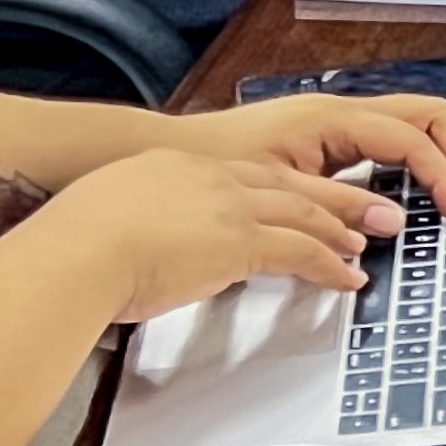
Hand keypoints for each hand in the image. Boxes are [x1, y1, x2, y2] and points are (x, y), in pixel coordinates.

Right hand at [23, 149, 400, 319]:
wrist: (79, 251)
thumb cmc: (78, 242)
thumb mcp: (113, 211)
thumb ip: (144, 217)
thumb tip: (146, 241)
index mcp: (183, 167)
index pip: (250, 173)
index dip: (283, 186)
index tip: (304, 194)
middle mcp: (216, 178)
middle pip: (290, 184)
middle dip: (334, 198)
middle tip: (366, 208)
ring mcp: (233, 208)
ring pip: (305, 213)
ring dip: (342, 228)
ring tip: (365, 241)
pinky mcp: (242, 242)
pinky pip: (301, 253)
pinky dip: (330, 265)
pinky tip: (347, 277)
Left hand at [167, 92, 445, 223]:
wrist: (173, 154)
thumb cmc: (218, 164)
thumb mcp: (279, 192)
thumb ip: (339, 207)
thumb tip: (392, 222)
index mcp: (337, 118)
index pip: (414, 137)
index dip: (444, 174)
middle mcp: (345, 111)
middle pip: (429, 115)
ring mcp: (339, 122)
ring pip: (414, 124)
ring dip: (442, 154)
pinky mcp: (329, 139)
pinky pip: (390, 141)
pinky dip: (415, 161)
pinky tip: (415, 191)